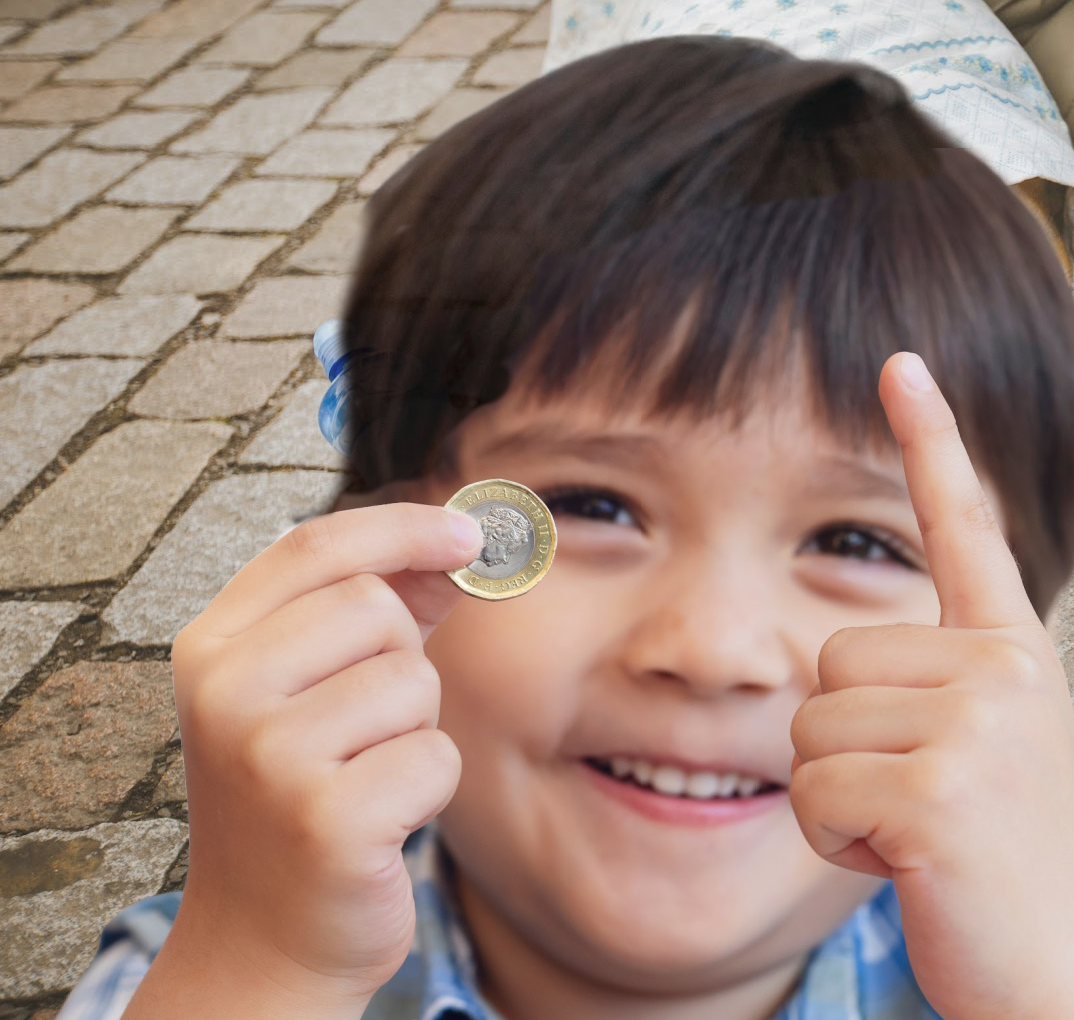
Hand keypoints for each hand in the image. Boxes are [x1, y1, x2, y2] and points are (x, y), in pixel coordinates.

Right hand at [129, 505, 479, 1019]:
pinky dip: (428, 789)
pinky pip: (436, 756)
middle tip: (363, 731)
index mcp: (209, 648)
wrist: (263, 940)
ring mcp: (267, 756)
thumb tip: (462, 537)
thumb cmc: (298, 799)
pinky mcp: (325, 818)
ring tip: (362, 777)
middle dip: (402, 662)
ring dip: (414, 730)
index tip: (470, 531)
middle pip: (377, 608)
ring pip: (415, 681)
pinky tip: (378, 822)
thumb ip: (381, 605)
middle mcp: (223, 693)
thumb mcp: (314, 688)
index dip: (403, 526)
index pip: (314, 545)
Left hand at [788, 355, 1073, 1019]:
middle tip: (923, 805)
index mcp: (1016, 652)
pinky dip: (837, 846)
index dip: (932, 438)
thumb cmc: (1012, 875)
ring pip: (810, 723)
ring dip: (838, 797)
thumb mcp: (990, 754)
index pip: (966, 525)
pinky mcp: (938, 790)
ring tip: (921, 837)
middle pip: (829, 653)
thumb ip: (934, 688)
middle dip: (845, 742)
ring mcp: (977, 725)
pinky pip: (813, 791)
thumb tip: (832, 656)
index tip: (902, 360)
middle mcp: (1005, 668)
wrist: (1069, 979)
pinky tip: (909, 867)